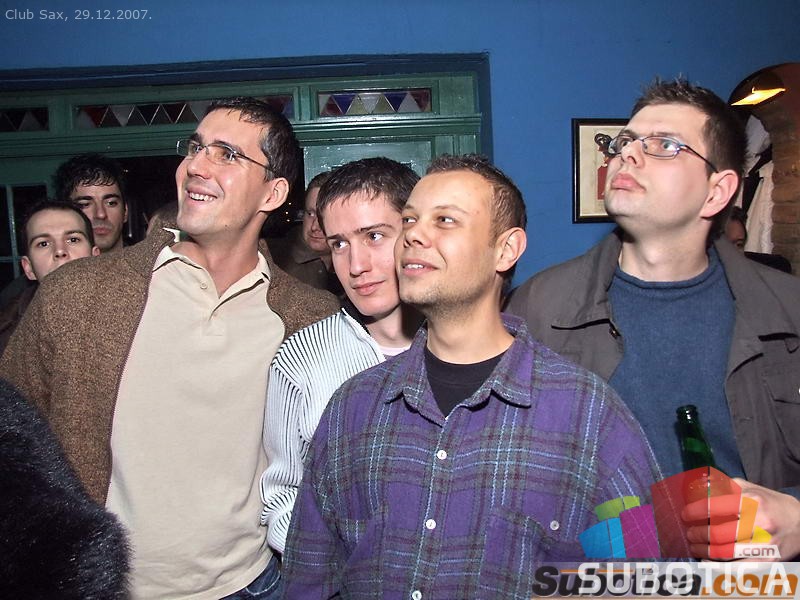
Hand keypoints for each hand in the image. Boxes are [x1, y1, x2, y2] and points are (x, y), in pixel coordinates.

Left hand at [682, 478, 799, 560]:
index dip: (695, 512)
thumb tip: (699, 486)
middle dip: (697, 534)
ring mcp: (764, 544)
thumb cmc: (769, 503)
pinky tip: (707, 561)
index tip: (685, 514)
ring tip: (694, 547)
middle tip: (689, 533)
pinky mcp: (767, 560)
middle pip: (718, 533)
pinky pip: (737, 567)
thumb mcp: (750, 488)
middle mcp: (759, 523)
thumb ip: (725, 486)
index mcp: (752, 501)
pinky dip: (718, 566)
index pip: (715, 506)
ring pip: (725, 552)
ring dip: (704, 551)